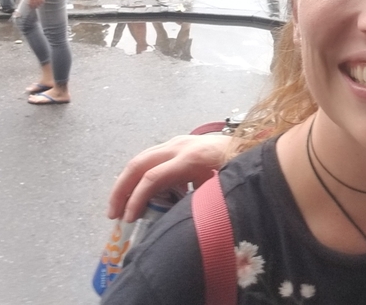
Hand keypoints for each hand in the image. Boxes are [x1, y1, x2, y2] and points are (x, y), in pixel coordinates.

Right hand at [107, 134, 231, 221]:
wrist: (252, 145)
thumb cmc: (238, 169)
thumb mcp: (218, 189)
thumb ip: (196, 204)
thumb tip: (173, 225)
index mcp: (190, 158)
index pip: (152, 179)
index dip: (136, 201)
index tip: (128, 221)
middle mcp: (179, 146)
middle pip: (138, 164)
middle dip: (121, 190)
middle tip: (113, 215)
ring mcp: (178, 142)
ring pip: (142, 159)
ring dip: (128, 182)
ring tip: (121, 207)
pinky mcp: (179, 144)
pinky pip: (154, 159)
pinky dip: (143, 176)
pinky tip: (144, 197)